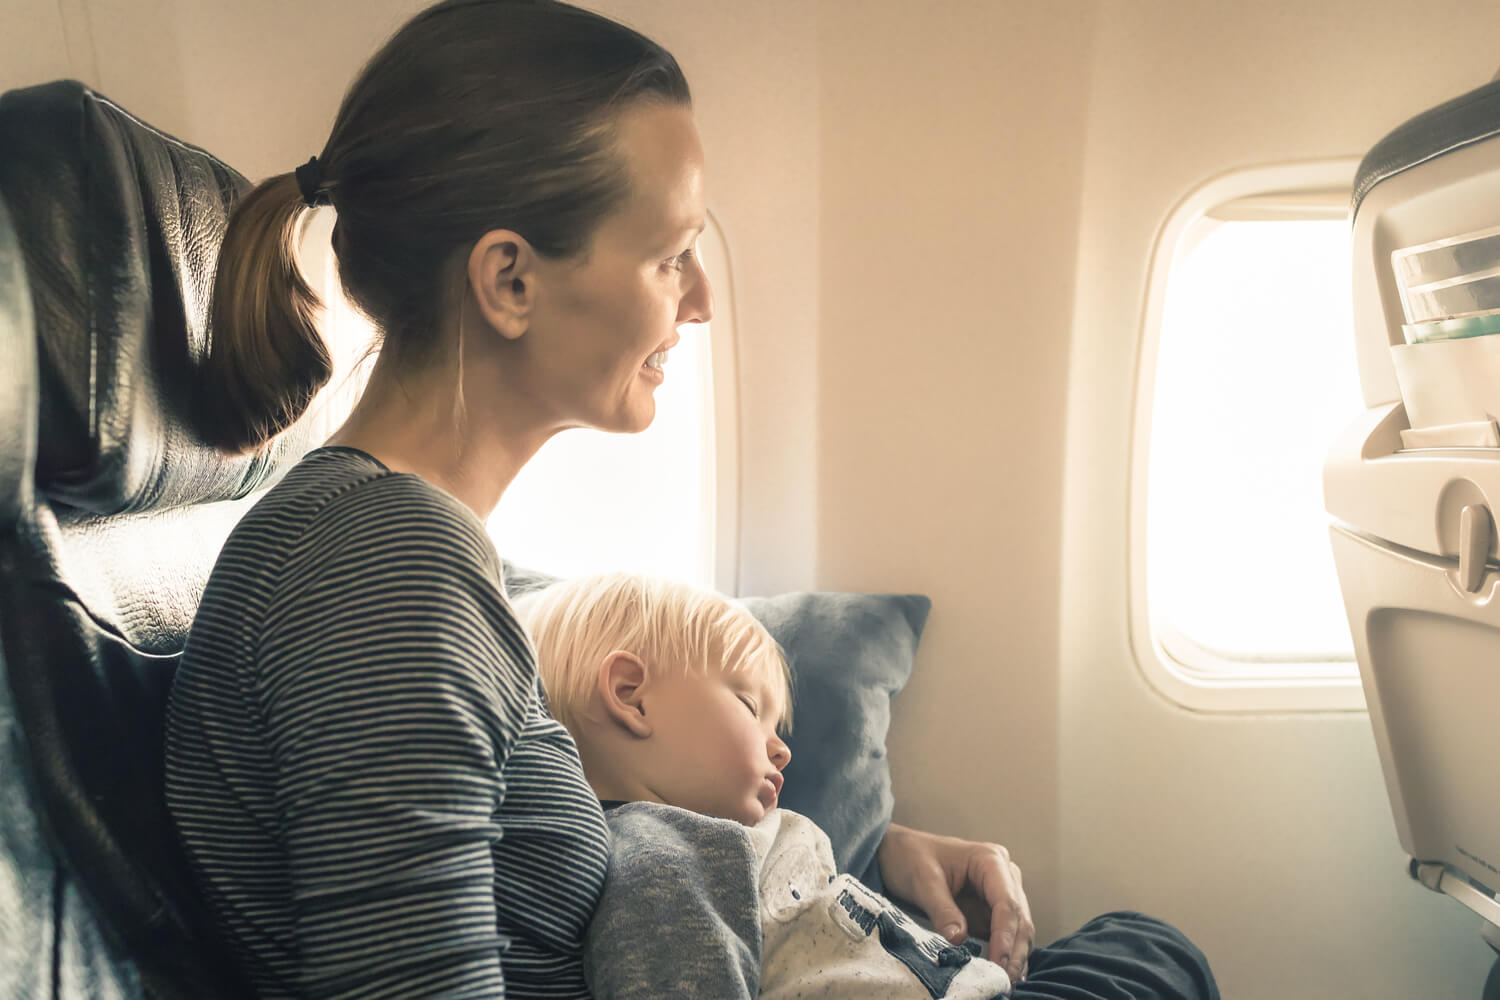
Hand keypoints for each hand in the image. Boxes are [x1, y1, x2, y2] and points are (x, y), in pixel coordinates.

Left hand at [876, 822, 1033, 982]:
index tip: (998, 963)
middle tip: (1005, 981)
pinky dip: (1005, 954)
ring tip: (1006, 983)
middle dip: (1014, 951)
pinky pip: (1003, 935)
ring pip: (1018, 929)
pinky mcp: (989, 910)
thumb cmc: (910, 857)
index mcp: (989, 860)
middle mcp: (1002, 875)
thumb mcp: (922, 881)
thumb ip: (942, 910)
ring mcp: (999, 893)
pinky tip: (1005, 974)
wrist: (897, 852)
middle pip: (1019, 918)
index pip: (1007, 902)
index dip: (1005, 935)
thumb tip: (958, 939)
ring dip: (1014, 956)